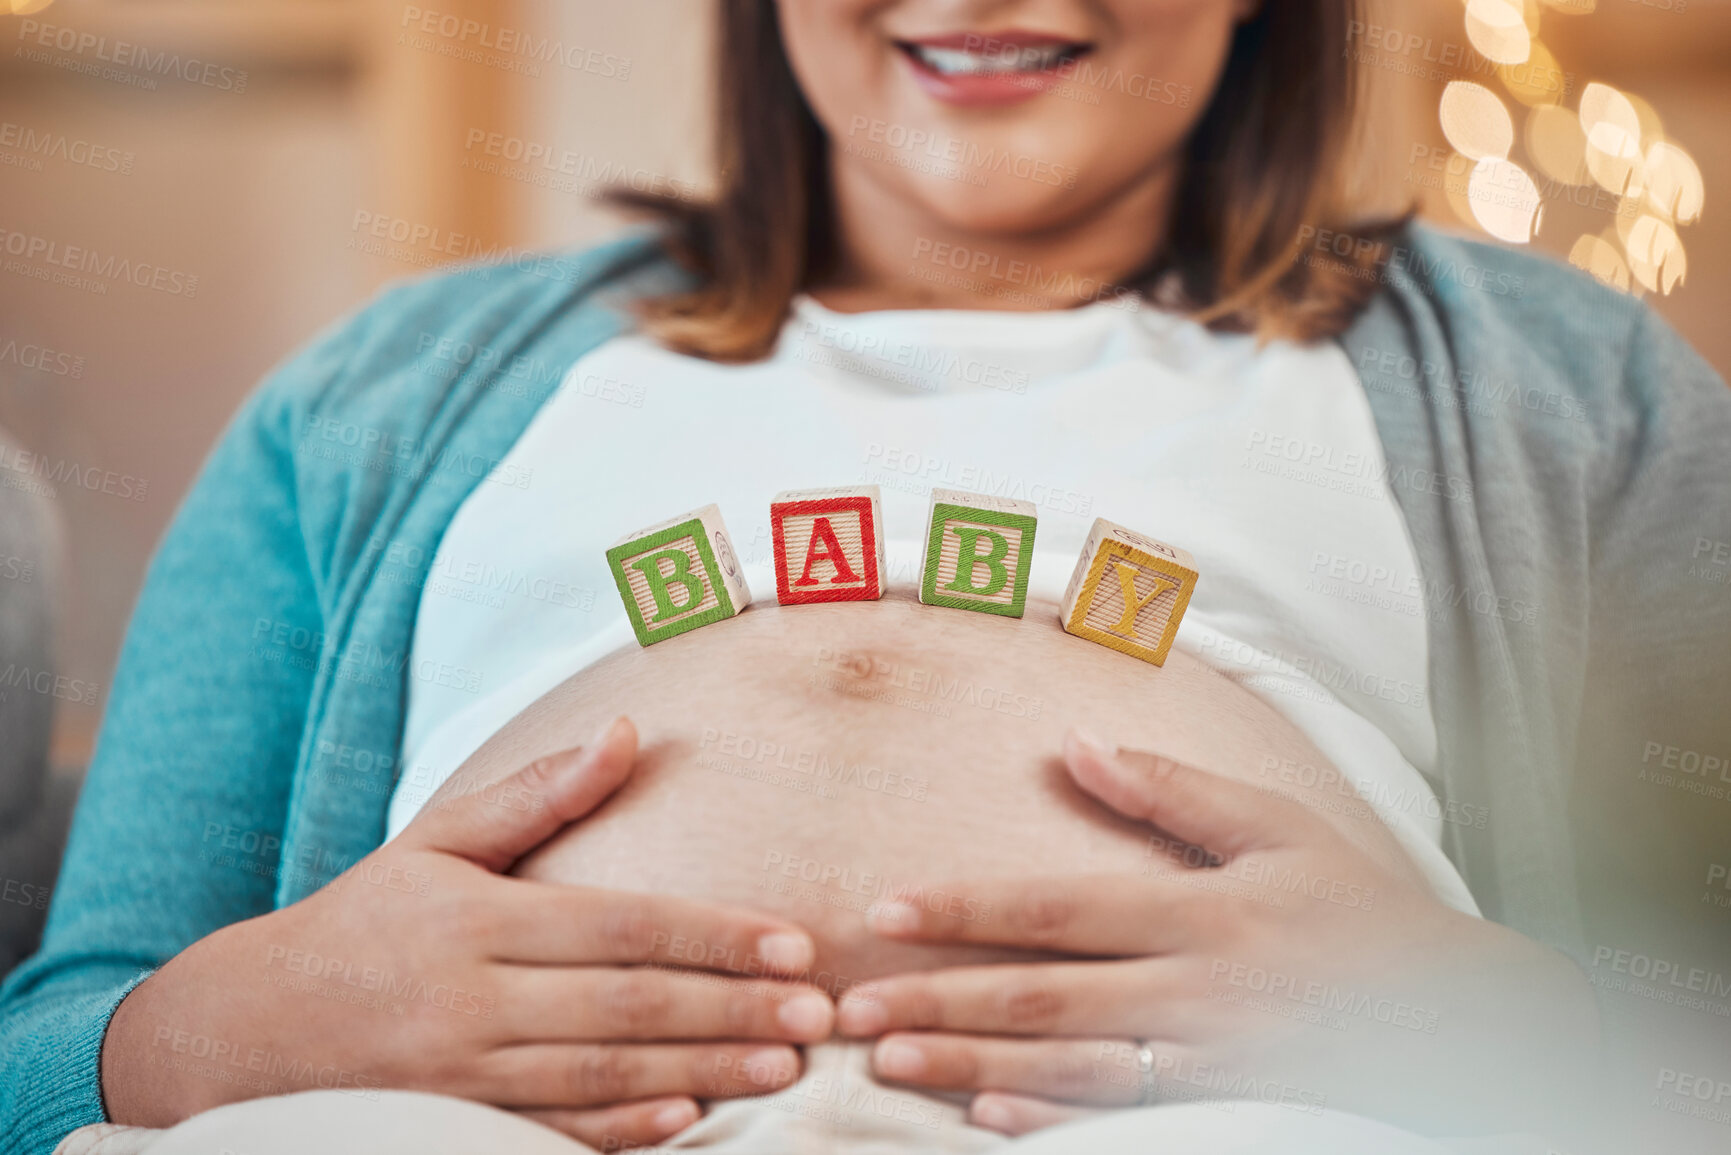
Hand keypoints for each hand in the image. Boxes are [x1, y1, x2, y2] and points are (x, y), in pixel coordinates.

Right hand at [102, 718, 835, 1150]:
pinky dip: (622, 1132)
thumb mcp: (438, 841)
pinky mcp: (453, 1123)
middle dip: (731, 1010)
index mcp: (476, 918)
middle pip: (626, 1007)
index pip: (620, 926)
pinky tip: (690, 1123)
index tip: (792, 943)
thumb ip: (537, 793)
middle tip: (817, 1013)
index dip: (712, 936)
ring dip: (702, 1073)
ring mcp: (461, 1074)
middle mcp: (471, 999)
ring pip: (601, 1076)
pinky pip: (550, 1132)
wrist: (249, 1028)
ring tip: (785, 1070)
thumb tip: (625, 730)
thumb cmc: (365, 919)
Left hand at [835, 730, 1598, 1139]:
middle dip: (939, 1002)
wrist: (1465, 1021)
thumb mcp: (1279, 829)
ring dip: (973, 1069)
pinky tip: (988, 1123)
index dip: (966, 910)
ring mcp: (1211, 1061)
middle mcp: (1198, 990)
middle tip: (851, 1008)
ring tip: (891, 1064)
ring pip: (1070, 1069)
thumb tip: (1077, 744)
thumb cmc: (1363, 911)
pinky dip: (1055, 1124)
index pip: (1059, 908)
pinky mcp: (1230, 1110)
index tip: (886, 909)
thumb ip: (1174, 790)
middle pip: (1044, 998)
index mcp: (1203, 911)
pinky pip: (1127, 1122)